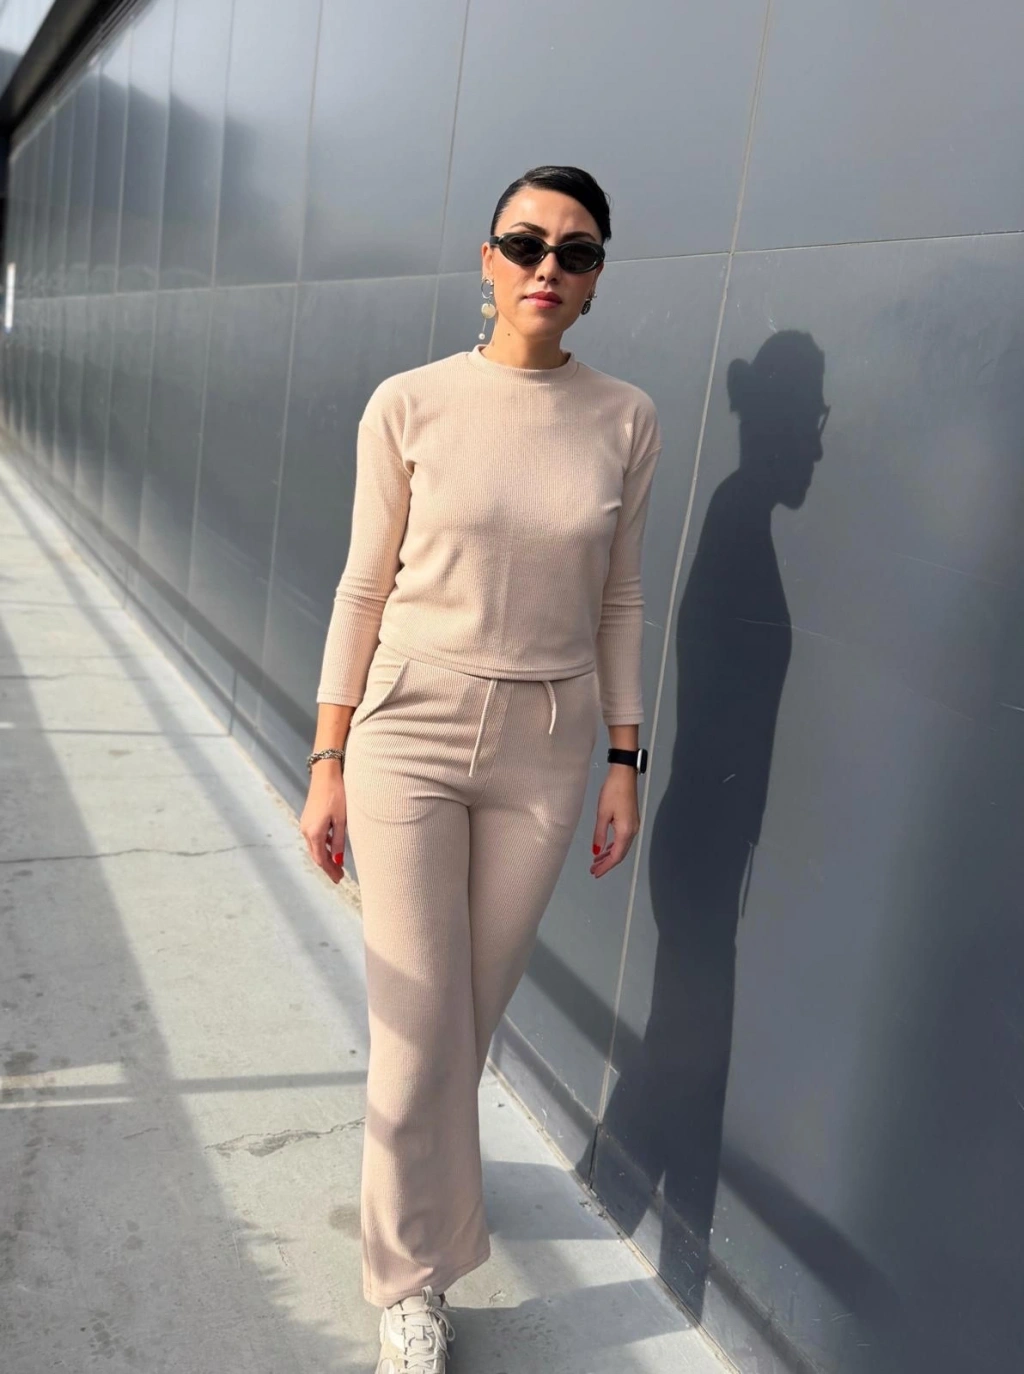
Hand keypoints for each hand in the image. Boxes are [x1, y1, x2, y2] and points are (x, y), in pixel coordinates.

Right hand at [300, 764, 347, 883]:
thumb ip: (339, 841)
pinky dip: (323, 846)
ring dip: (325, 857)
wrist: (325, 775)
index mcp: (314, 833)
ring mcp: (305, 823)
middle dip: (328, 866)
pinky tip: (332, 847)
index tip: (339, 879)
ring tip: (338, 865)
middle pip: (316, 855)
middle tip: (339, 876)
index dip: (330, 871)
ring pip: (314, 847)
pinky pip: (314, 837)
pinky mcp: (307, 818)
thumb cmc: (337, 795)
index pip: (321, 859)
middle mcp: (306, 830)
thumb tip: (339, 860)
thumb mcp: (341, 820)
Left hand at [590, 767, 640, 877]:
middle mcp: (632, 831)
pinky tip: (606, 848)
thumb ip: (599, 835)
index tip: (596, 873)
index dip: (606, 866)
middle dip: (607, 863)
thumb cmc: (612, 792)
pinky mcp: (631, 820)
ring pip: (622, 847)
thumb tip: (596, 851)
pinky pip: (623, 839)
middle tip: (594, 870)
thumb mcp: (602, 814)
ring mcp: (633, 825)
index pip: (616, 856)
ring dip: (610, 855)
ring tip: (597, 861)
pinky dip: (614, 846)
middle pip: (620, 853)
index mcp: (625, 831)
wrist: (624, 775)